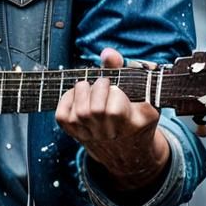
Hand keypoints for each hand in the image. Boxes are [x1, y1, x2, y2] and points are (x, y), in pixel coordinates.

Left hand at [55, 47, 169, 194]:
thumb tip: (107, 54)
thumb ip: (128, 70)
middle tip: (104, 84)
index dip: (113, 93)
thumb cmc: (137, 114)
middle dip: (97, 88)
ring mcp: (91, 136)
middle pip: (94, 110)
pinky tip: (79, 96)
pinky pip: (62, 115)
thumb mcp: (143, 93)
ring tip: (92, 88)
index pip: (115, 110)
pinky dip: (68, 99)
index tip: (116, 88)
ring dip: (83, 91)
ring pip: (79, 111)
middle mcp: (110, 135)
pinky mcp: (75, 134)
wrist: (128, 151)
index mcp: (133, 125)